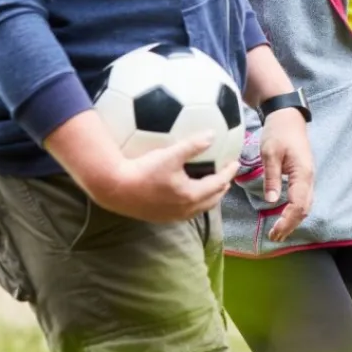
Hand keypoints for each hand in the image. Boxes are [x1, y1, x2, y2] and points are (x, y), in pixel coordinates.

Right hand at [89, 133, 233, 223]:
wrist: (115, 189)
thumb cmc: (143, 171)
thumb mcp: (170, 155)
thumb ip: (192, 145)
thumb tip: (212, 134)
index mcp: (191, 195)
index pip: (218, 184)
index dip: (228, 173)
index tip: (235, 163)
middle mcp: (185, 209)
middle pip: (212, 200)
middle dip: (222, 188)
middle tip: (227, 176)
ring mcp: (173, 216)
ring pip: (199, 208)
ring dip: (209, 197)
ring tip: (211, 186)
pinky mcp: (161, 217)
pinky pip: (186, 211)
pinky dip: (194, 202)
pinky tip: (187, 193)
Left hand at [259, 108, 314, 241]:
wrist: (288, 117)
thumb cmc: (278, 132)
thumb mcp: (270, 153)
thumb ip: (272, 177)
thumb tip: (272, 201)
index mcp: (303, 173)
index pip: (298, 205)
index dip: (287, 221)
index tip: (274, 232)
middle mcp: (309, 177)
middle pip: (305, 208)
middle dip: (291, 225)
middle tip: (275, 237)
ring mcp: (308, 176)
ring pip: (306, 204)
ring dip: (294, 220)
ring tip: (279, 231)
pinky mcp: (304, 175)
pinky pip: (303, 198)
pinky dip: (296, 210)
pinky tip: (286, 216)